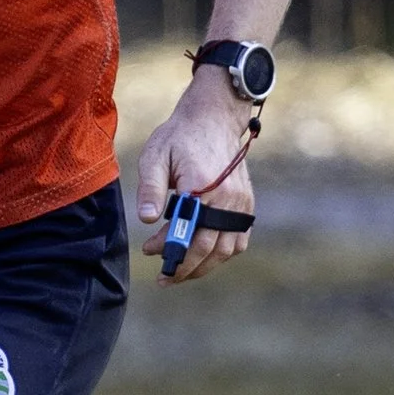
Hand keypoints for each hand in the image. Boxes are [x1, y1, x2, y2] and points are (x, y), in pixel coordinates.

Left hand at [133, 68, 257, 283]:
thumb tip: (146, 218)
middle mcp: (228, 200)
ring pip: (226, 250)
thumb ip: (150, 188)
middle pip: (208, 250)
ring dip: (203, 266)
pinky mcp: (247, 203)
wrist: (213, 118)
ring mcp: (241, 203)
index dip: (169, 251)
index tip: (148, 252)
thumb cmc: (179, 137)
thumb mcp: (156, 156)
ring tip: (180, 270)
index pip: (189, 236)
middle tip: (162, 276)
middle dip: (183, 267)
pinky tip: (203, 256)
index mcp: (203, 188)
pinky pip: (238, 240)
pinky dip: (222, 253)